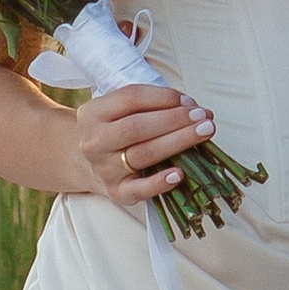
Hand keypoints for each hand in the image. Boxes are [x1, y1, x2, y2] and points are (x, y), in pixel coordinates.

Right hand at [72, 80, 214, 209]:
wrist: (85, 164)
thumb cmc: (114, 131)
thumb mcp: (119, 111)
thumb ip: (152, 105)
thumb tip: (194, 108)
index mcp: (94, 113)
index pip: (130, 99)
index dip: (163, 98)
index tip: (189, 101)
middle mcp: (95, 141)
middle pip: (136, 127)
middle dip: (174, 120)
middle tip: (203, 117)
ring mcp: (104, 168)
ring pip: (143, 154)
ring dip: (177, 142)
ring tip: (203, 134)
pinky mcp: (116, 192)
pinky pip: (139, 189)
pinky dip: (160, 182)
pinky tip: (180, 173)